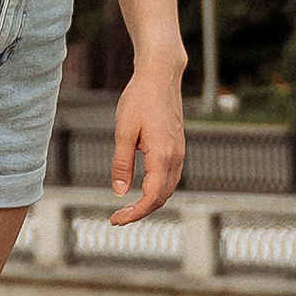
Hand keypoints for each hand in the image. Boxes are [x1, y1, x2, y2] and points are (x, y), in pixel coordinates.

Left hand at [110, 60, 187, 225]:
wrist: (160, 75)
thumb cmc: (139, 99)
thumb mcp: (123, 131)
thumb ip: (121, 164)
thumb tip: (120, 192)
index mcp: (162, 156)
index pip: (152, 197)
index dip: (135, 213)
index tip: (116, 220)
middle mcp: (175, 157)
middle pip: (162, 197)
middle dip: (140, 212)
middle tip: (117, 217)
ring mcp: (179, 152)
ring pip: (168, 188)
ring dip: (149, 202)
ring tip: (126, 207)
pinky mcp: (177, 146)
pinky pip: (170, 177)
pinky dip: (156, 190)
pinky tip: (140, 189)